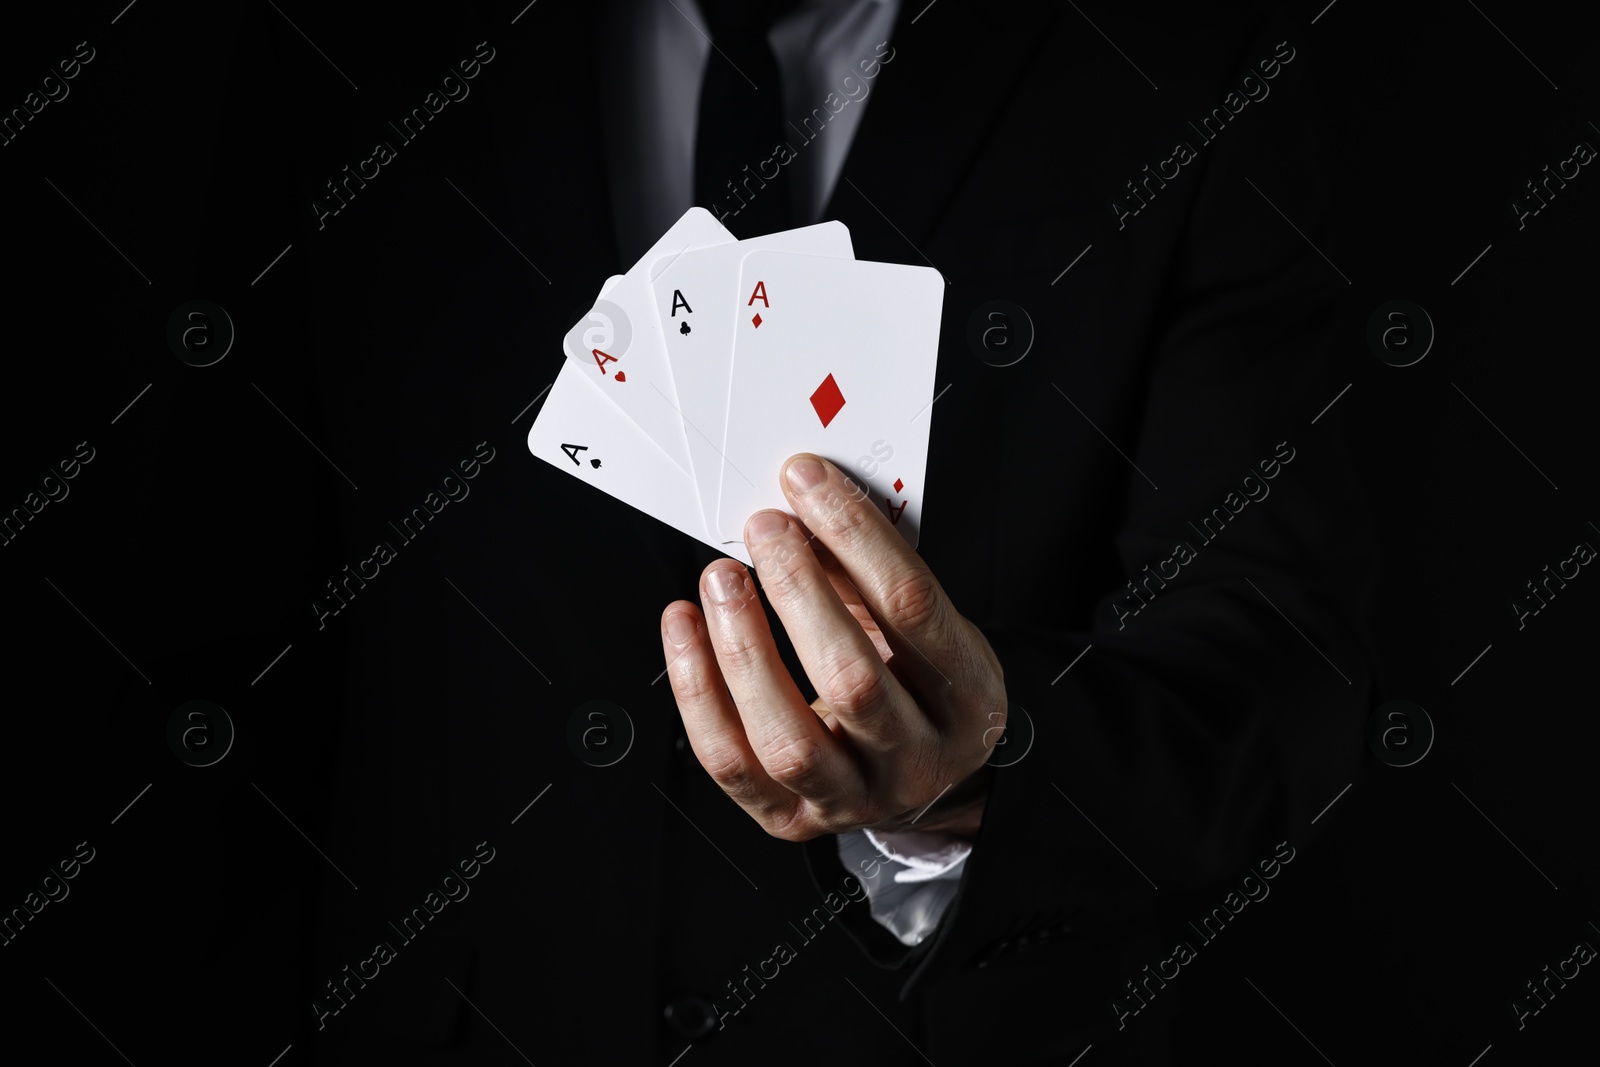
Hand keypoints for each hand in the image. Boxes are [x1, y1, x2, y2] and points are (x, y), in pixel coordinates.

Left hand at [660, 453, 1006, 841]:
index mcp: (969, 696)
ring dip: (742, 647)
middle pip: (851, 678)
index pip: (912, 607)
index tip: (807, 481)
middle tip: (763, 528)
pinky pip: (731, 764)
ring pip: (787, 739)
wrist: (922, 778)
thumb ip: (866, 575)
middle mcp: (918, 759)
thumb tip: (800, 507)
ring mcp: (854, 799)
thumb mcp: (918, 629)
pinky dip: (696, 691)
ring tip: (718, 578)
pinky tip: (685, 627)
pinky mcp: (790, 821)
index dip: (854, 535)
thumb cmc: (917, 684)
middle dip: (796, 590)